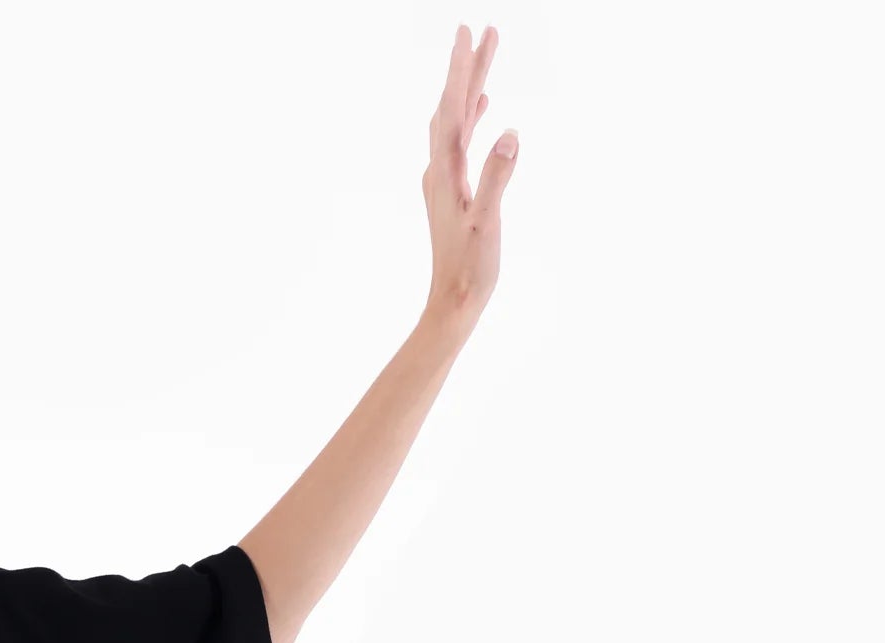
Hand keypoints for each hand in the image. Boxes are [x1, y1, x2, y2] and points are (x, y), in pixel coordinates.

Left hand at [422, 24, 516, 329]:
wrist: (452, 304)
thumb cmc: (470, 270)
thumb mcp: (487, 224)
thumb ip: (496, 178)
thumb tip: (510, 134)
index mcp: (446, 172)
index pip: (452, 109)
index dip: (462, 70)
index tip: (469, 33)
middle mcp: (440, 170)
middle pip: (453, 107)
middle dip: (468, 67)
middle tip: (484, 28)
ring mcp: (444, 180)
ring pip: (456, 121)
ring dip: (470, 87)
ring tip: (486, 54)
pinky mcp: (452, 191)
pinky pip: (460, 142)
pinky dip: (471, 117)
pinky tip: (484, 107)